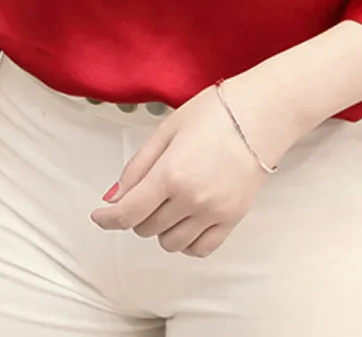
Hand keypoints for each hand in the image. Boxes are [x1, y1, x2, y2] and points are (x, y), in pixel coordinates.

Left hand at [89, 77, 299, 257]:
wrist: (261, 114)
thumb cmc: (215, 113)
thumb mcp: (167, 130)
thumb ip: (138, 166)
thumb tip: (114, 197)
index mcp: (170, 173)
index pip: (127, 213)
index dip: (107, 219)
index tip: (99, 217)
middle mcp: (191, 199)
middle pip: (146, 228)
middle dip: (137, 213)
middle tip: (147, 191)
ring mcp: (213, 212)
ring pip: (170, 243)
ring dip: (161, 228)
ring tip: (169, 202)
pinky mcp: (233, 219)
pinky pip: (199, 249)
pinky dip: (186, 242)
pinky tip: (187, 220)